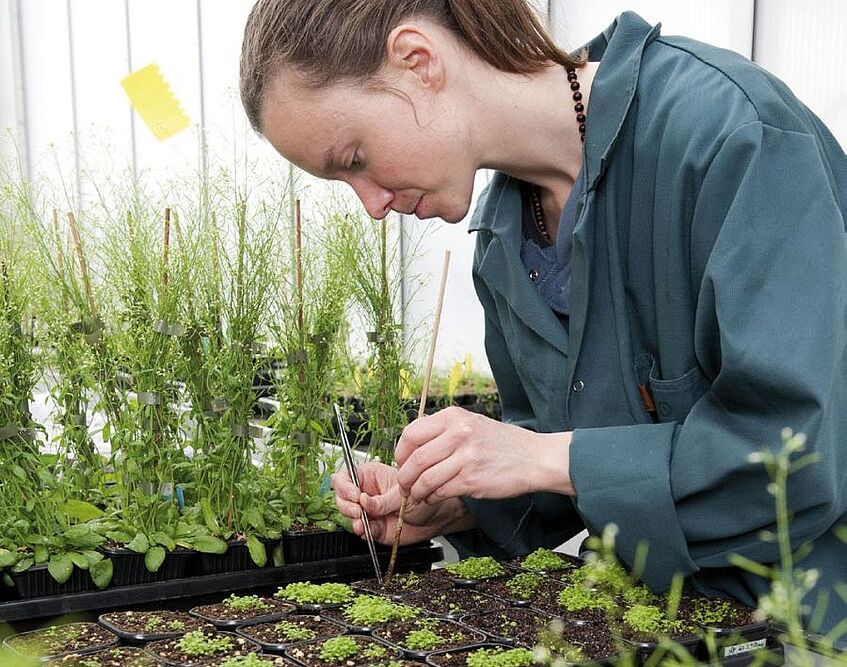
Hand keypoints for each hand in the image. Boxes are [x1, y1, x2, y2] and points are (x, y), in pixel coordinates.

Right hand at [331, 462, 471, 544]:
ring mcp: (368, 511)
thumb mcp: (402, 495)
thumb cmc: (422, 495)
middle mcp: (366, 492)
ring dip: (352, 519)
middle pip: (341, 496)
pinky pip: (360, 530)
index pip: (346, 477)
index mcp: (370, 476)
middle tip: (358, 510)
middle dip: (346, 504)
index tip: (355, 495)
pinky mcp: (372, 527)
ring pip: (347, 514)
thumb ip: (382, 500)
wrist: (435, 518)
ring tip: (363, 522)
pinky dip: (362, 531)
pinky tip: (368, 529)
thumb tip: (364, 501)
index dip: (345, 486)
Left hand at [394, 406, 573, 503]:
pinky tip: (435, 497)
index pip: (410, 434)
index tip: (402, 463)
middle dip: (404, 478)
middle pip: (414, 460)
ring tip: (419, 495)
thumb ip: (443, 431)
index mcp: (453, 417)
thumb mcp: (471, 424)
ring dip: (416, 492)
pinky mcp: (472, 480)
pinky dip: (432, 498)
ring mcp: (465, 457)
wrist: (535, 458)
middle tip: (405, 486)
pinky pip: (439, 492)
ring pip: (424, 479)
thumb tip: (411, 447)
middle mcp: (458, 433)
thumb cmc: (502, 444)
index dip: (400, 453)